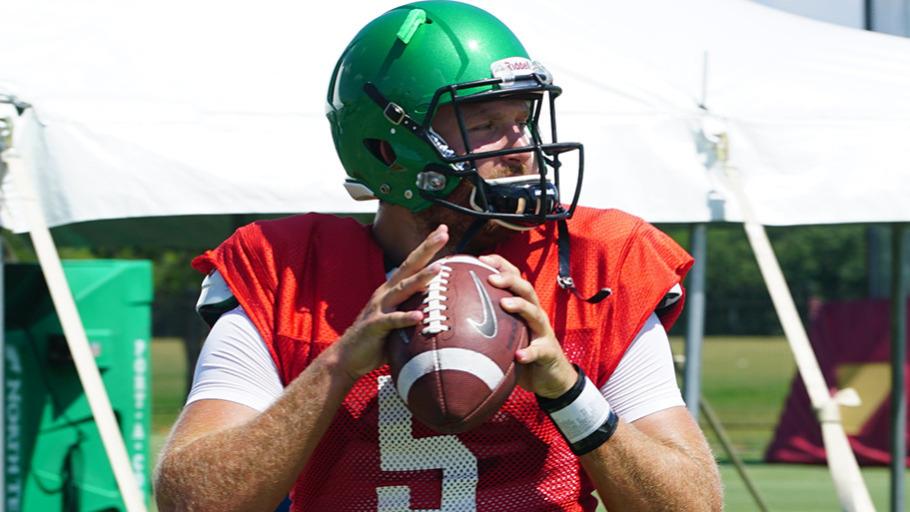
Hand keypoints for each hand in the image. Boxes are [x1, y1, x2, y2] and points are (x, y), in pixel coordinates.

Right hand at [333, 225, 448, 381]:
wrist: (347, 357)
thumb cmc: (377, 339)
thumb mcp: (399, 320)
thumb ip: (416, 309)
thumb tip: (440, 306)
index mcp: (392, 289)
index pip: (412, 263)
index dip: (427, 247)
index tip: (443, 230)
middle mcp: (386, 293)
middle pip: (409, 267)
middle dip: (426, 249)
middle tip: (443, 234)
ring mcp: (379, 308)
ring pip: (403, 289)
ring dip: (421, 279)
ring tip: (438, 269)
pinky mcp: (374, 326)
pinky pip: (392, 321)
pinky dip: (405, 318)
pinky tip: (419, 316)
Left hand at [478, 254, 577, 398]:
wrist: (550, 377)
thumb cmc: (521, 351)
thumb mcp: (505, 334)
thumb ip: (486, 323)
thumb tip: (450, 317)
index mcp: (523, 306)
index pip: (514, 278)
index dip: (500, 265)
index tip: (481, 258)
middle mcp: (534, 314)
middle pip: (526, 289)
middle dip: (509, 280)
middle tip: (490, 278)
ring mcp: (543, 332)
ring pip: (535, 313)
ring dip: (520, 306)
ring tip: (505, 304)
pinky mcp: (548, 352)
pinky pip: (539, 351)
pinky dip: (529, 352)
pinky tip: (519, 355)